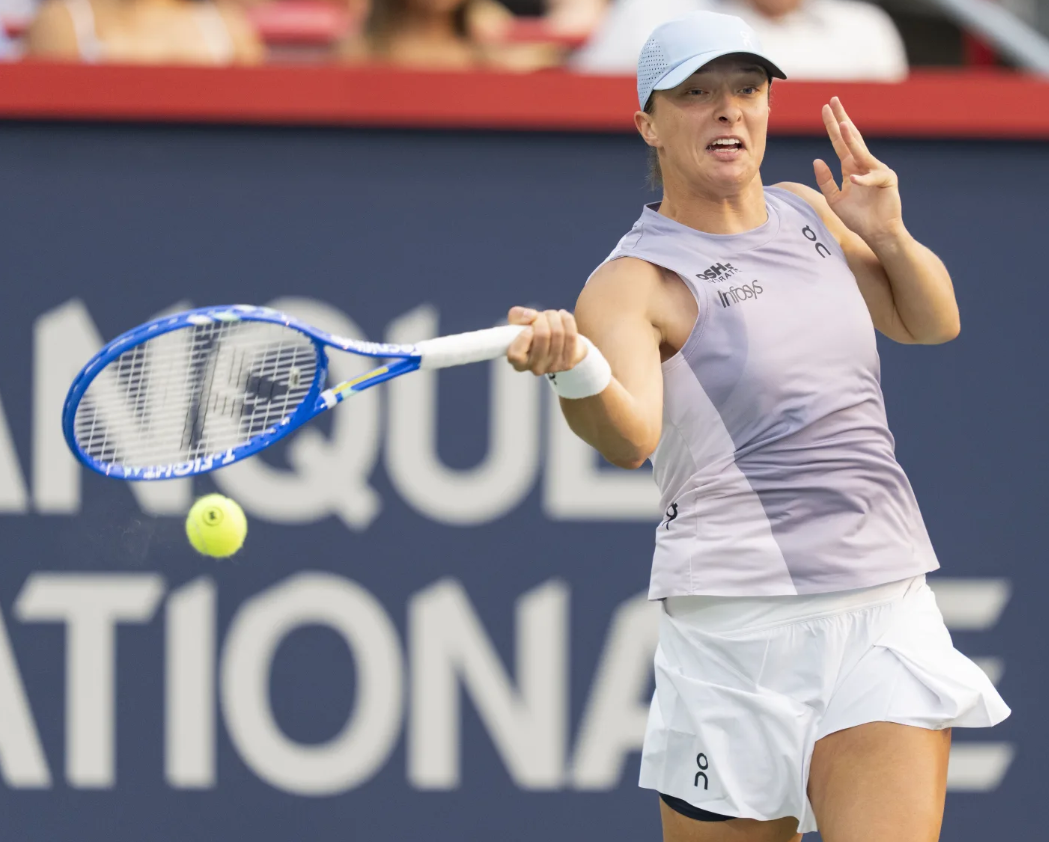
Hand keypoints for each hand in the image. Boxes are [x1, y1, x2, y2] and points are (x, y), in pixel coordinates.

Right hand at [506, 306, 587, 374]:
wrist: (555, 341)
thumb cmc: (532, 331)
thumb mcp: (518, 322)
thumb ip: (518, 315)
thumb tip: (532, 316)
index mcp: (518, 363)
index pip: (516, 354)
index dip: (523, 336)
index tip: (528, 328)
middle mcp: (536, 369)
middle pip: (542, 335)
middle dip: (543, 318)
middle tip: (542, 315)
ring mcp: (554, 367)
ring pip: (558, 333)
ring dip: (555, 317)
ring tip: (552, 315)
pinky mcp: (569, 363)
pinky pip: (571, 336)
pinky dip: (567, 320)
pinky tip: (562, 316)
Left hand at [814, 97, 904, 246]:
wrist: (876, 233)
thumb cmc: (857, 217)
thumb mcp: (834, 199)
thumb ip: (825, 180)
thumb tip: (817, 160)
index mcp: (851, 167)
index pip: (840, 142)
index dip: (833, 126)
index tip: (825, 108)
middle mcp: (864, 165)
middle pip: (851, 139)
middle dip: (842, 120)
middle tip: (833, 101)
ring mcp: (877, 171)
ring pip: (862, 153)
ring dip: (852, 140)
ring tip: (843, 125)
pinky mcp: (887, 181)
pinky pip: (872, 179)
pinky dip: (863, 180)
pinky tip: (853, 179)